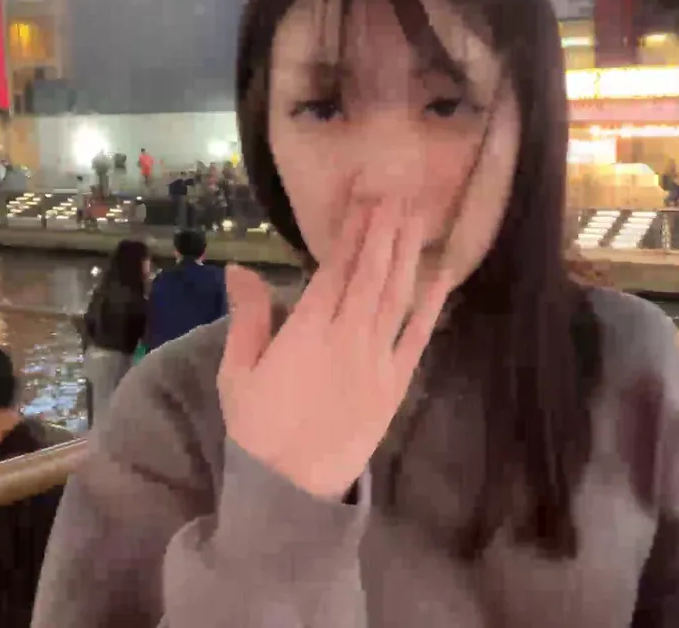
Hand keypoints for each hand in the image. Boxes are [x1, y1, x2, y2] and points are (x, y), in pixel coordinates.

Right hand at [218, 198, 451, 498]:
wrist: (292, 487)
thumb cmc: (257, 428)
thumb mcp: (237, 372)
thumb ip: (247, 318)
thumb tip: (239, 269)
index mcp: (306, 330)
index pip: (336, 268)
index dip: (353, 229)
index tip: (364, 197)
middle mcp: (348, 337)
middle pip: (372, 272)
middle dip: (385, 229)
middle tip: (397, 191)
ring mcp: (377, 359)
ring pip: (396, 295)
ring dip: (407, 253)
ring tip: (416, 217)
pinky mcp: (396, 383)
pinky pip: (417, 336)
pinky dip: (430, 304)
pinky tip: (441, 274)